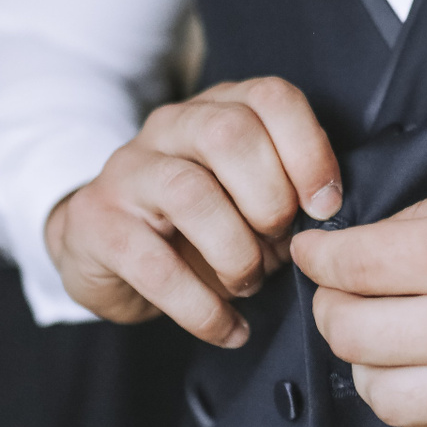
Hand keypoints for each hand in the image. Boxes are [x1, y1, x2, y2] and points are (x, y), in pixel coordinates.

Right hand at [46, 78, 341, 346]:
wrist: (104, 247)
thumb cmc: (196, 224)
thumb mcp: (247, 197)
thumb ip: (288, 193)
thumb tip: (329, 219)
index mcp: (218, 109)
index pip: (270, 97)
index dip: (308, 151)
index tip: (325, 207)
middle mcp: (170, 127)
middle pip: (228, 134)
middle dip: (270, 199)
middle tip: (279, 246)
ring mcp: (128, 172)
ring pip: (190, 193)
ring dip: (236, 253)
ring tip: (249, 285)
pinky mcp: (98, 225)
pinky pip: (156, 267)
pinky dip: (202, 308)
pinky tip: (228, 328)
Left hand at [291, 160, 426, 426]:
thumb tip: (379, 238)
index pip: (353, 266)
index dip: (320, 258)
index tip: (317, 256)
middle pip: (352, 338)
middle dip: (335, 311)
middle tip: (349, 295)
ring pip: (385, 401)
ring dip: (374, 368)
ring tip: (395, 341)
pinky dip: (422, 419)